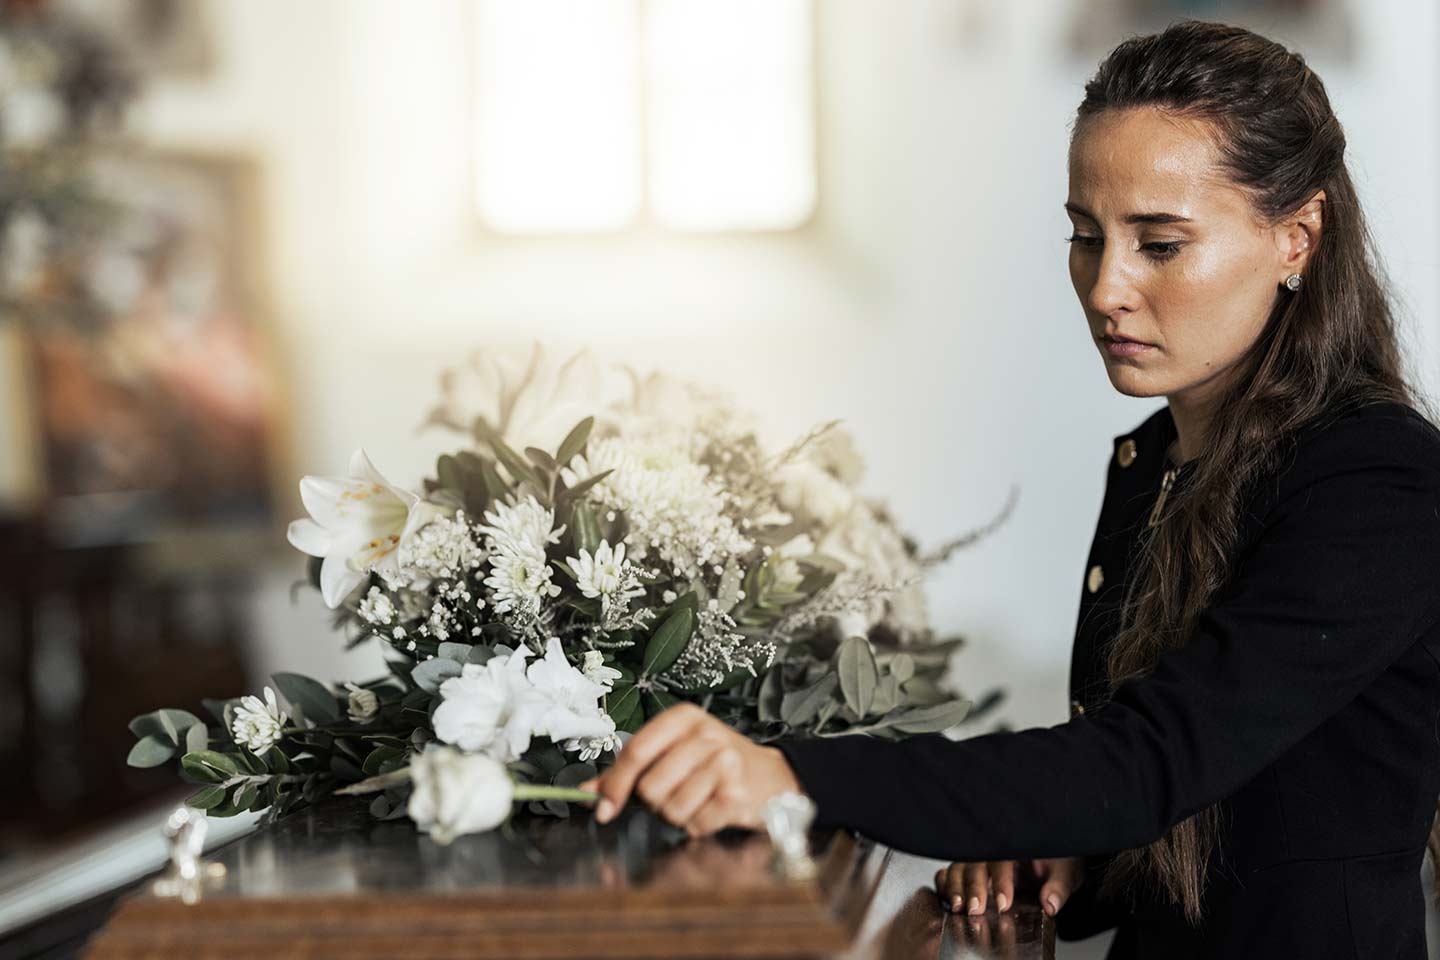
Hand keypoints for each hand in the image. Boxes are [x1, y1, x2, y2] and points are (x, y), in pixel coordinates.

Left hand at [578, 702, 804, 836]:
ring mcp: (725, 763)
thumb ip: (629, 769)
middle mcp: (706, 735)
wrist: (769, 777)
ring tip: (696, 800)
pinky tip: (710, 810)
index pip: (636, 751)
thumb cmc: (713, 762)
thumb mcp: (674, 751)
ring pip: (671, 809)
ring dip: (678, 815)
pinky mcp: (738, 793)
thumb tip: (588, 790)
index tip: (605, 807)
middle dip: (655, 801)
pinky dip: (698, 825)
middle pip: (650, 787)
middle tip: (674, 793)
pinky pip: (696, 824)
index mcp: (683, 718)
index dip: (615, 784)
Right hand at [934, 856, 1085, 917]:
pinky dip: (945, 883)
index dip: (1000, 881)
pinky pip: (950, 871)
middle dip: (973, 886)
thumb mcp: (1065, 872)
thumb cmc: (1056, 861)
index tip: (1003, 904)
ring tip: (959, 907)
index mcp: (1016, 844)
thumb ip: (1058, 887)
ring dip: (956, 886)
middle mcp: (994, 849)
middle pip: (975, 862)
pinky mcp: (971, 871)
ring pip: (959, 866)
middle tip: (975, 910)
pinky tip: (948, 899)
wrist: (1051, 862)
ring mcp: (980, 859)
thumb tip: (1050, 902)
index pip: (1003, 859)